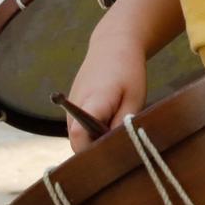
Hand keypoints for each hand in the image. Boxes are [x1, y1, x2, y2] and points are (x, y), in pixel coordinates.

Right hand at [63, 28, 146, 151]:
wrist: (112, 46)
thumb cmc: (128, 73)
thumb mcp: (135, 98)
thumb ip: (123, 125)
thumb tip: (116, 150)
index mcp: (92, 102)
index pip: (79, 135)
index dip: (91, 152)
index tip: (109, 158)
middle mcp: (74, 107)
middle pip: (78, 143)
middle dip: (96, 151)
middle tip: (119, 149)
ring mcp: (69, 108)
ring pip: (78, 138)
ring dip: (94, 141)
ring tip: (116, 132)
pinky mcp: (70, 108)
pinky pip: (79, 129)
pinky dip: (91, 132)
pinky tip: (109, 125)